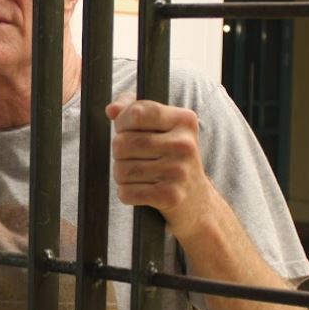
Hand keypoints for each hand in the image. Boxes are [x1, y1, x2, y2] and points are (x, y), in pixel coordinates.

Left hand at [106, 95, 216, 240]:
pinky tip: (141, 191)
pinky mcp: (170, 196)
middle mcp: (184, 145)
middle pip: (122, 143)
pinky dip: (126, 193)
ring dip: (121, 175)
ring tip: (139, 175)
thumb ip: (133, 108)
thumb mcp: (161, 126)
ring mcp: (179, 171)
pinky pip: (126, 192)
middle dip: (119, 153)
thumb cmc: (171, 157)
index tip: (126, 130)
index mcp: (184, 121)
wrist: (197, 201)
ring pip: (121, 169)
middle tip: (134, 158)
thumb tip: (112, 109)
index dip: (122, 122)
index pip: (136, 113)